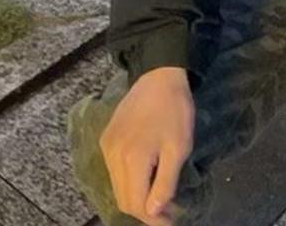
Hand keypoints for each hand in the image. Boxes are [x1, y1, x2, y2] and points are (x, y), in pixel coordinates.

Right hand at [99, 66, 194, 225]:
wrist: (159, 75)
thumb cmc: (175, 110)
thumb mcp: (179, 147)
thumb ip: (165, 182)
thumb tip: (154, 211)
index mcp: (132, 159)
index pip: (136, 203)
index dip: (153, 218)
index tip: (171, 220)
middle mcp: (113, 156)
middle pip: (123, 198)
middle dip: (143, 211)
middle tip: (166, 213)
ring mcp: (107, 147)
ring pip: (117, 186)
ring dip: (135, 196)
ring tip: (156, 197)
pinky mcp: (106, 139)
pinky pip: (114, 171)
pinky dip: (128, 180)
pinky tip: (144, 177)